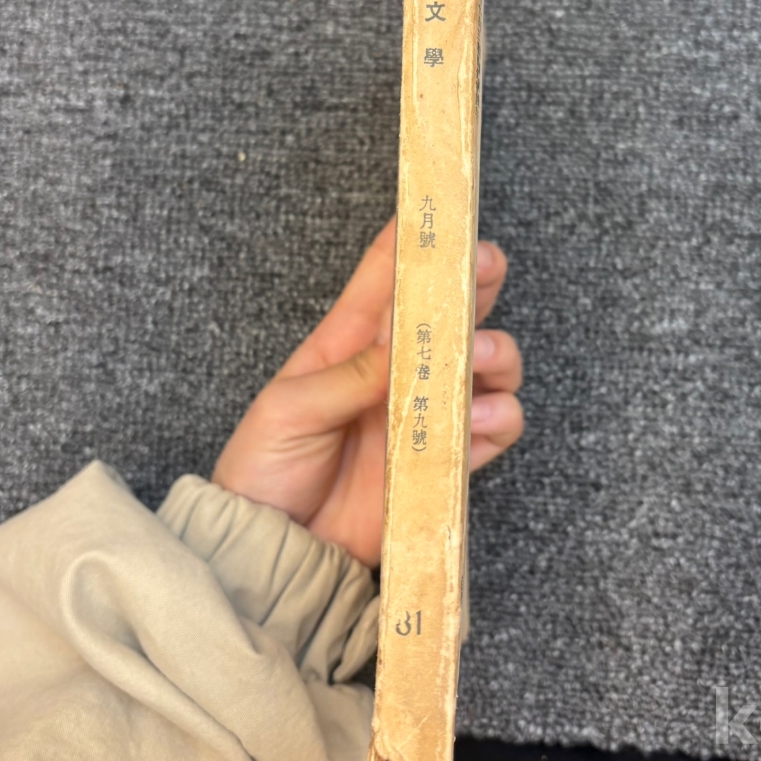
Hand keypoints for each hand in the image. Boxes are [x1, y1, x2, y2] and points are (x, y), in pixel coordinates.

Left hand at [211, 214, 523, 566]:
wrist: (275, 550)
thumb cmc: (264, 469)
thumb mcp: (290, 410)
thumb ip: (351, 376)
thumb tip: (403, 344)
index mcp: (348, 343)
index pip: (385, 278)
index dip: (414, 240)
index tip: (441, 210)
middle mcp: (393, 370)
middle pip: (449, 312)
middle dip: (475, 284)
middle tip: (488, 268)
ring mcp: (421, 413)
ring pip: (483, 366)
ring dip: (494, 356)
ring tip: (479, 363)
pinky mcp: (441, 460)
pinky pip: (489, 429)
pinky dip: (496, 420)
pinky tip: (479, 421)